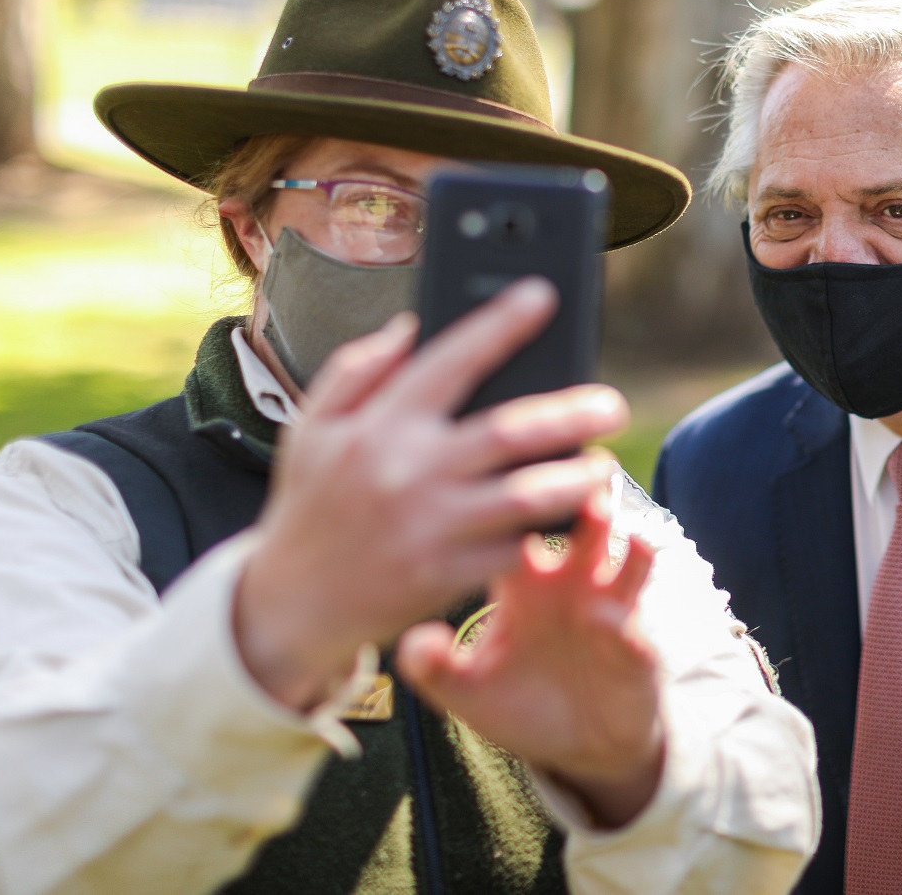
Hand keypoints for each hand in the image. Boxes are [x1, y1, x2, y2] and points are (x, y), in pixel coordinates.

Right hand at [233, 278, 628, 710]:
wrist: (289, 605)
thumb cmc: (310, 506)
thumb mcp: (310, 429)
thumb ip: (356, 370)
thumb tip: (410, 326)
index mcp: (379, 426)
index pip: (452, 359)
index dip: (501, 323)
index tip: (543, 295)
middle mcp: (410, 471)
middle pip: (511, 430)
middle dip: (573, 412)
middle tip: (613, 404)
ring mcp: (432, 527)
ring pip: (528, 495)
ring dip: (577, 477)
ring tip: (601, 465)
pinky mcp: (448, 576)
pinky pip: (515, 547)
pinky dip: (546, 531)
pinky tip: (569, 516)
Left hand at [396, 474, 666, 828]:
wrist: (578, 745)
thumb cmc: (518, 703)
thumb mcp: (466, 691)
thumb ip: (434, 668)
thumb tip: (412, 643)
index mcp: (524, 583)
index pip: (518, 529)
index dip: (514, 506)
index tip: (503, 483)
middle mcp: (571, 584)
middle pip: (581, 527)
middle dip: (583, 501)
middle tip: (579, 484)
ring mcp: (609, 610)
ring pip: (625, 561)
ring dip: (625, 543)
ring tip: (620, 531)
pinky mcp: (636, 648)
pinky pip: (636, 628)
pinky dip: (628, 622)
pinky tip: (615, 622)